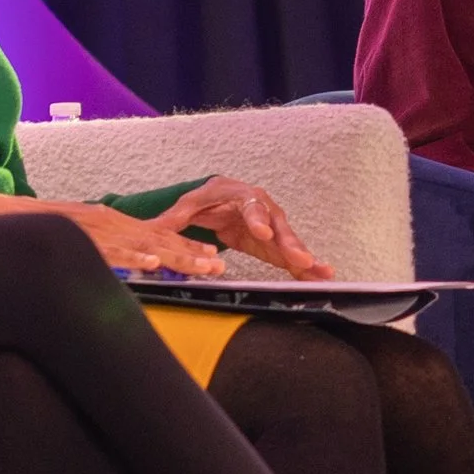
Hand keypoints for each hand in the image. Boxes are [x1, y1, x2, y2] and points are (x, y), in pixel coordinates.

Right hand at [0, 192, 223, 275]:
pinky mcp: (82, 239)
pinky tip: (152, 261)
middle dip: (191, 253)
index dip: (185, 247)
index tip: (211, 257)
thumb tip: (127, 270)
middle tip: (219, 265)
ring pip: (144, 244)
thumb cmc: (40, 232)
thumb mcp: (80, 239)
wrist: (4, 218)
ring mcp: (97, 231)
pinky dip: (133, 255)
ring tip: (202, 266)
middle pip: (159, 239)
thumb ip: (105, 252)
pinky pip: (111, 250)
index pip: (157, 236)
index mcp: (111, 224)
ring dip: (175, 255)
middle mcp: (110, 223)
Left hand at [158, 177, 334, 279]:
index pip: (251, 205)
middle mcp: (263, 209)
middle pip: (278, 225)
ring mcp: (273, 227)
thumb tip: (152, 229)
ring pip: (290, 242)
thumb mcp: (188, 205)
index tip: (261, 229)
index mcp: (242, 196)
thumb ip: (173, 218)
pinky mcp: (275, 244)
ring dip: (305, 257)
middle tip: (300, 257)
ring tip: (322, 272)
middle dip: (290, 242)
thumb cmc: (208, 199)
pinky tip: (322, 277)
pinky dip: (306, 267)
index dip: (257, 217)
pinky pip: (291, 255)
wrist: (224, 199)